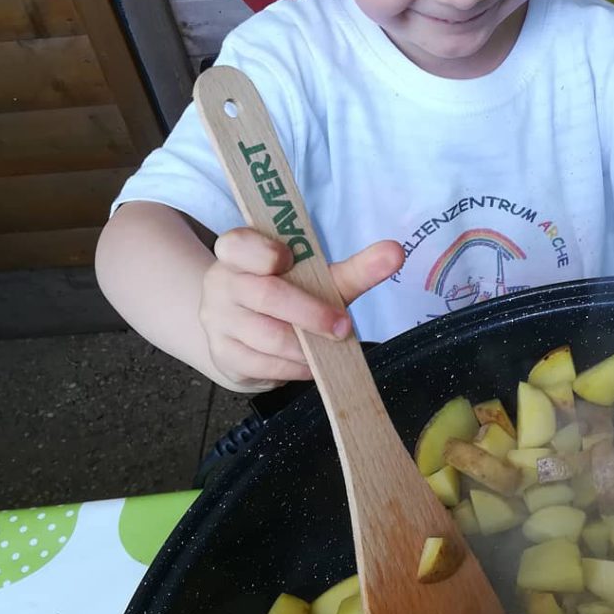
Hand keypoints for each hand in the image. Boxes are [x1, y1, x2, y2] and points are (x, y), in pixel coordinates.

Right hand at [199, 229, 404, 390]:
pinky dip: (294, 368)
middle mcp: (222, 283)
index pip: (240, 244)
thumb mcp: (317, 277)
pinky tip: (311, 364)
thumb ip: (355, 267)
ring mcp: (217, 321)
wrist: (244, 332)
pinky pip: (262, 365)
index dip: (266, 252)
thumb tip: (396, 252)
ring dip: (306, 347)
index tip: (289, 258)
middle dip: (310, 313)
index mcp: (238, 251)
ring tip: (329, 347)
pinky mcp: (223, 355)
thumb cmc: (286, 292)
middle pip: (266, 295)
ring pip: (267, 336)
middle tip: (342, 327)